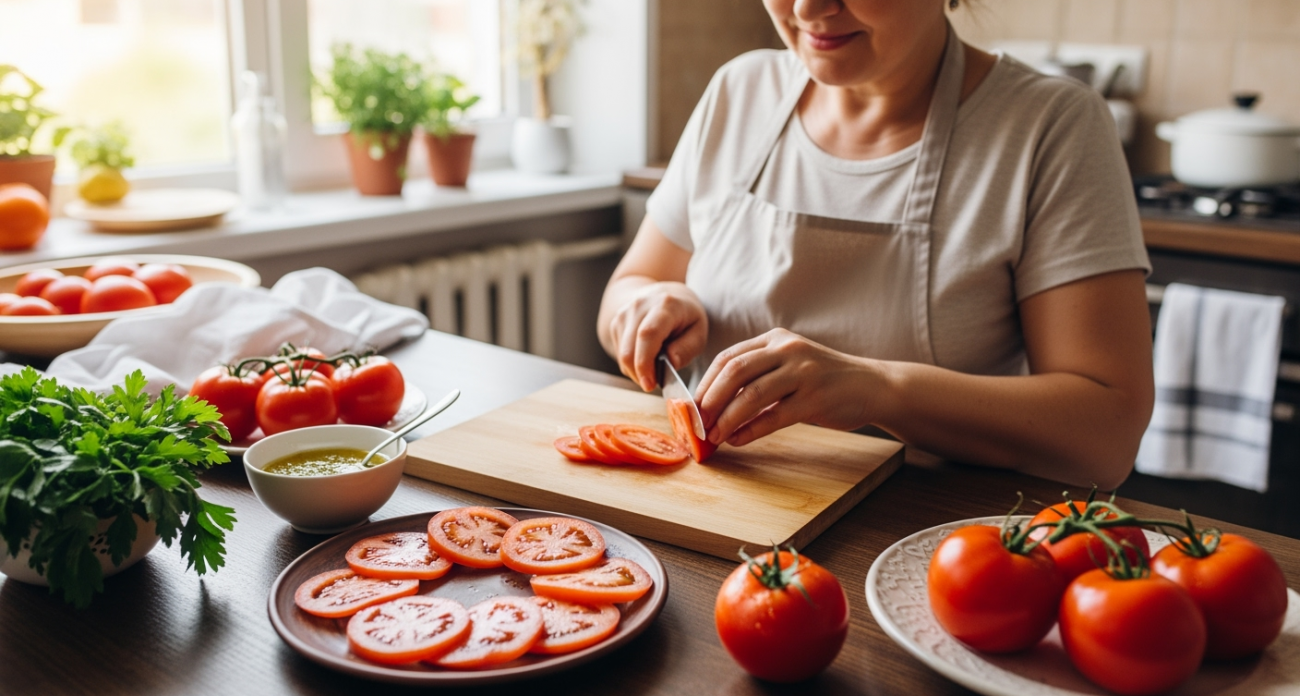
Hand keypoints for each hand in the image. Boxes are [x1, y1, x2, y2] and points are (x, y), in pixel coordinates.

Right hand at [607, 281, 707, 391]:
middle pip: (630, 349)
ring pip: (623, 354)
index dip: (645, 362)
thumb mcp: (698, 330)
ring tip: (654, 368)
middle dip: (640, 374)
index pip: (648, 335)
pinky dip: (632, 363)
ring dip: (636, 371)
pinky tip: (646, 357)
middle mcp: (640, 306)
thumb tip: (671, 362)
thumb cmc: (685, 316)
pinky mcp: (616, 322)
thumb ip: (688, 348)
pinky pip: (620, 352)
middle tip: (654, 384)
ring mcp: (624, 313)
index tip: (650, 384)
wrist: (664, 293)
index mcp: (665, 305)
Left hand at [696, 329, 879, 446]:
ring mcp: (803, 373)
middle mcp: (788, 350)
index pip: (728, 357)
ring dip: (727, 419)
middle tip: (697, 422)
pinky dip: (751, 430)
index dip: (705, 383)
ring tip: (714, 436)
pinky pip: (774, 417)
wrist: (871, 385)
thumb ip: (758, 374)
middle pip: (734, 371)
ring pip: (751, 395)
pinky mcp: (815, 398)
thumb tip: (714, 402)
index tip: (691, 406)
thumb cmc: (823, 379)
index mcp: (775, 340)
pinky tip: (738, 440)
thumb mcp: (790, 364)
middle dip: (710, 400)